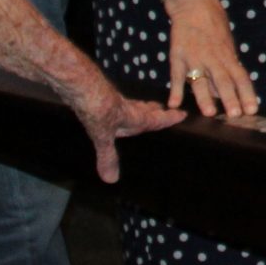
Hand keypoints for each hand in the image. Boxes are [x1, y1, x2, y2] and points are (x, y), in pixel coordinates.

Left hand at [64, 75, 182, 182]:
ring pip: (130, 104)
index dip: (169, 118)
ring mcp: (113, 100)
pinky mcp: (101, 95)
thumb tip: (112, 180)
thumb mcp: (103, 136)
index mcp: (134, 117)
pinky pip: (114, 102)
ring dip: (138, 106)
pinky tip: (110, 107)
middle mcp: (127, 107)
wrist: (82, 84)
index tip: (182, 113)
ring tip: (142, 107)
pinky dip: (118, 105)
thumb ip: (108, 156)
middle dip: (154, 110)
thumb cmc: (98, 109)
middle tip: (163, 108)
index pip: (156, 119)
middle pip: (145, 109)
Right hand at [165, 0, 257, 117]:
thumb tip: (228, 87)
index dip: (247, 93)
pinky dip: (175, 90)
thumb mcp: (226, 42)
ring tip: (209, 113)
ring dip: (205, 97)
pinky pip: (177, 75)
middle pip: (223, 80)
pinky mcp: (178, 54)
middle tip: (235, 115)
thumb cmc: (213, 22)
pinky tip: (174, 105)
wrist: (193, 2)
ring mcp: (195, 56)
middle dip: (230, 98)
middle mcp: (214, 57)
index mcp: (228, 54)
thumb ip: (227, 64)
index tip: (253, 109)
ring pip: (201, 79)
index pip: (241, 77)